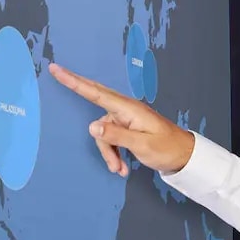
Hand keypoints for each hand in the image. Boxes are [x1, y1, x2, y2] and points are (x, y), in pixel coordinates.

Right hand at [48, 62, 194, 175]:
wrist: (184, 156)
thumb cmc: (167, 149)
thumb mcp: (142, 145)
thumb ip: (116, 136)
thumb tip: (92, 127)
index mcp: (128, 109)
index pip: (96, 93)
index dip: (74, 82)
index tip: (57, 69)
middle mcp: (125, 110)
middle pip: (96, 104)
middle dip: (78, 95)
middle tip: (55, 73)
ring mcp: (126, 119)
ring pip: (103, 132)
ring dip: (108, 152)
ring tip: (119, 169)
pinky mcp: (127, 129)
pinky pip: (111, 138)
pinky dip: (114, 154)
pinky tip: (122, 168)